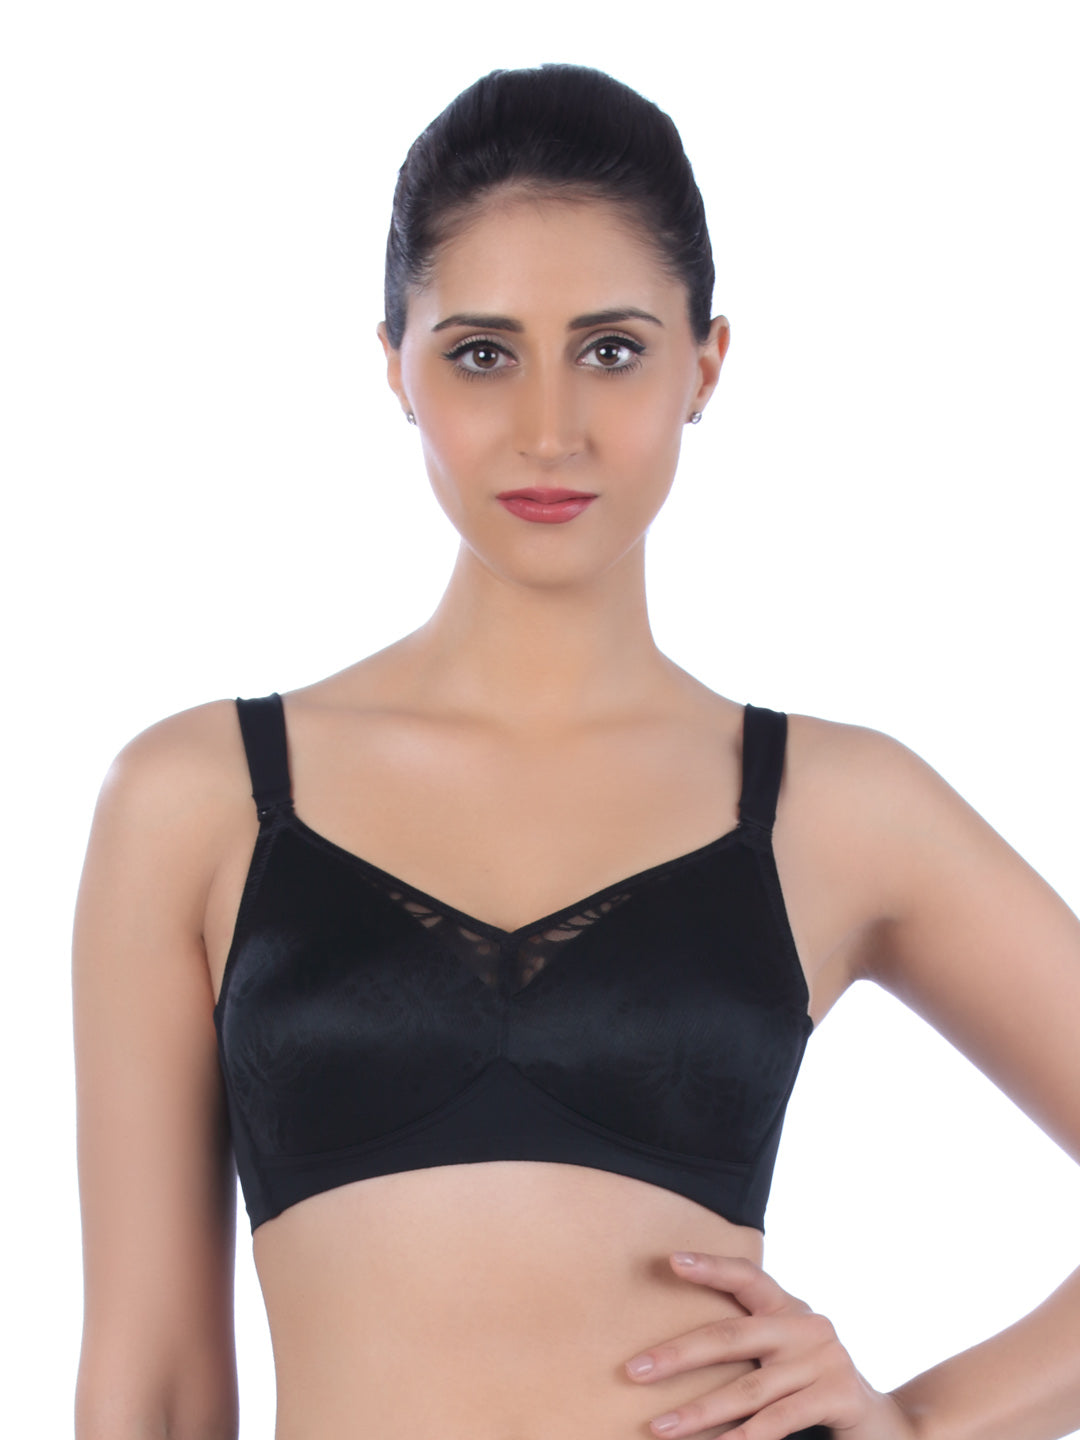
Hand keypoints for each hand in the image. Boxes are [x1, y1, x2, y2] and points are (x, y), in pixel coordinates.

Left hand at [623, 1252, 917, 1438]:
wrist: (887, 1428)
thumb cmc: (817, 1391)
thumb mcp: (785, 1359)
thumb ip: (752, 1347)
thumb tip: (673, 1356)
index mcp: (789, 1309)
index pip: (746, 1276)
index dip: (711, 1267)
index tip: (670, 1262)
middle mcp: (807, 1325)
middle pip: (732, 1335)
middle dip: (678, 1354)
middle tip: (634, 1370)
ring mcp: (826, 1358)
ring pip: (748, 1389)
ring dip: (698, 1413)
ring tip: (659, 1428)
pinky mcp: (840, 1395)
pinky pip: (778, 1420)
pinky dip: (742, 1438)